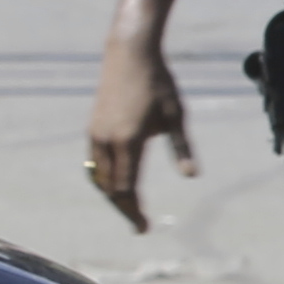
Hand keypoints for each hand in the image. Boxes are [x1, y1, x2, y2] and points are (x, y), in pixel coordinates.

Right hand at [88, 33, 192, 230]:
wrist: (129, 54)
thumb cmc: (159, 84)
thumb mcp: (176, 116)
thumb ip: (182, 148)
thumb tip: (191, 176)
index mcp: (128, 142)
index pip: (127, 189)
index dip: (134, 212)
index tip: (144, 228)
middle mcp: (106, 142)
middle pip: (110, 188)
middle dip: (125, 209)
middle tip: (140, 226)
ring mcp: (95, 135)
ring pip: (98, 177)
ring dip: (113, 195)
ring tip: (130, 208)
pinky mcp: (92, 128)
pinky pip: (94, 164)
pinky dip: (104, 180)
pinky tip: (117, 184)